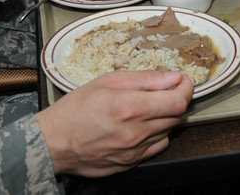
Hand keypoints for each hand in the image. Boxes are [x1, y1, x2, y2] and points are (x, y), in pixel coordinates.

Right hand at [36, 70, 192, 176]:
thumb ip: (145, 79)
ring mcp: (134, 150)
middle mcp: (136, 132)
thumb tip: (172, 77)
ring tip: (148, 107)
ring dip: (166, 116)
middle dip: (176, 99)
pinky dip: (156, 134)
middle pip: (177, 116)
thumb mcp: (108, 81)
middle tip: (165, 90)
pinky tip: (142, 125)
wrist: (53, 142)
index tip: (182, 80)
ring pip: (168, 131)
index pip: (178, 100)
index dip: (186, 88)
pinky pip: (157, 146)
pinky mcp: (130, 163)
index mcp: (130, 107)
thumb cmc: (75, 110)